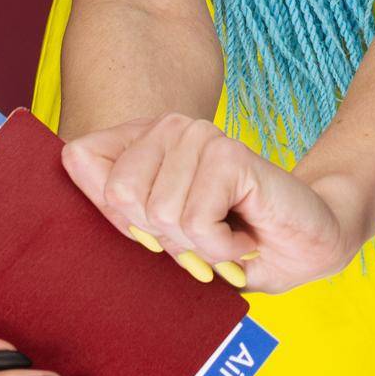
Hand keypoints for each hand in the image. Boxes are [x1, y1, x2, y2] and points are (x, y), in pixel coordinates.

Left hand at [60, 113, 361, 293]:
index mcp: (143, 140)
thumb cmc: (230, 241)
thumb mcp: (163, 234)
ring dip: (198, 246)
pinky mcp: (227, 154)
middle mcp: (168, 127)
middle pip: (120, 197)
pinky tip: (244, 236)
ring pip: (160, 216)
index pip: (79, 158)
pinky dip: (222, 248)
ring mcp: (198, 136)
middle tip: (203, 235)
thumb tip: (69, 162)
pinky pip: (196, 223)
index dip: (111, 214)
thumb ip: (119, 206)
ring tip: (228, 234)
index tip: (154, 231)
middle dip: (163, 238)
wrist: (305, 244)